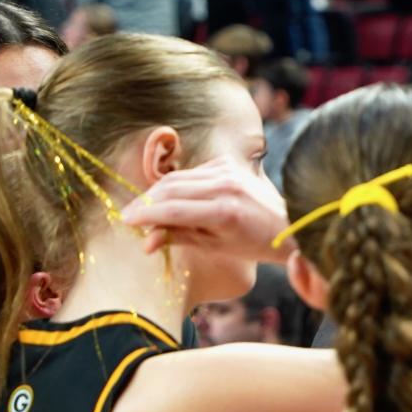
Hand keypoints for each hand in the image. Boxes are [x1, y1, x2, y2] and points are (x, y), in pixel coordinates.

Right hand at [122, 163, 289, 261]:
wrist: (286, 224)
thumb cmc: (253, 244)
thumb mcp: (216, 248)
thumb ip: (180, 239)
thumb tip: (147, 242)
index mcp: (224, 212)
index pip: (174, 210)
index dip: (146, 215)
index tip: (125, 222)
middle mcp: (225, 186)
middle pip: (171, 190)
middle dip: (145, 203)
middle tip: (127, 216)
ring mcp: (227, 171)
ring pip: (178, 178)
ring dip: (156, 193)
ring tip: (140, 209)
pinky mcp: (227, 163)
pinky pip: (192, 173)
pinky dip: (177, 185)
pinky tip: (167, 199)